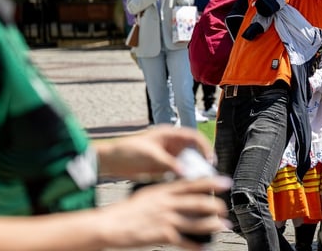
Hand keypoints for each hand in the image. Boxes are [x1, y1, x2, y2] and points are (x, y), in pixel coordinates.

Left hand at [95, 125, 214, 180]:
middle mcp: (171, 145)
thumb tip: (186, 172)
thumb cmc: (127, 150)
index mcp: (169, 135)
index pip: (194, 137)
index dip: (205, 147)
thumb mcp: (151, 155)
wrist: (111, 161)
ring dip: (191, 172)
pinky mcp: (162, 169)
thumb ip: (169, 163)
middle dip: (200, 163)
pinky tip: (183, 186)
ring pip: (186, 164)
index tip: (210, 159)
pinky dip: (182, 179)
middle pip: (193, 152)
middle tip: (205, 175)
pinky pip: (177, 173)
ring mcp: (167, 157)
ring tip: (195, 182)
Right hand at [99, 176, 231, 248]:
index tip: (226, 182)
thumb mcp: (148, 194)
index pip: (192, 184)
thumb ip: (165, 193)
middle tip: (224, 209)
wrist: (111, 224)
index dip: (212, 182)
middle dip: (216, 206)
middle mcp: (167, 203)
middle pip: (198, 203)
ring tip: (223, 226)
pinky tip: (203, 247)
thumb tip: (181, 192)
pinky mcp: (163, 235)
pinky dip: (195, 245)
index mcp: (164, 191)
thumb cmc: (127, 211)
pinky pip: (184, 241)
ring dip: (212, 225)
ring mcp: (166, 219)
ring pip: (196, 222)